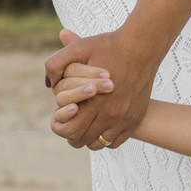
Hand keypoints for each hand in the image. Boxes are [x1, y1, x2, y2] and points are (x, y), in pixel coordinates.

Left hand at [44, 28, 158, 149]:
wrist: (143, 47)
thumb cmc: (110, 46)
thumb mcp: (80, 48)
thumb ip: (57, 63)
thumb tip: (47, 83)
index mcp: (93, 101)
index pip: (68, 130)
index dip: (59, 126)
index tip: (60, 116)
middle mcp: (110, 114)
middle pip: (80, 140)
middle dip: (71, 134)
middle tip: (71, 121)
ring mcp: (124, 119)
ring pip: (98, 144)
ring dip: (88, 137)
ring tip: (85, 124)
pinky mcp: (135, 119)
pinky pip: (115, 142)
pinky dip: (106, 139)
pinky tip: (101, 125)